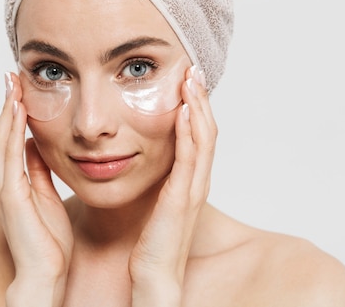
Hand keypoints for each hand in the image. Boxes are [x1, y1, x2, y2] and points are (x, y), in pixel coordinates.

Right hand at [0, 72, 72, 306]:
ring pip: (2, 140)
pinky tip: (18, 111)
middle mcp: (3, 182)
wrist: (46, 272)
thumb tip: (35, 144)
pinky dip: (13, 131)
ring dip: (6, 109)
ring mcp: (5, 188)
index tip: (6, 89)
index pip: (4, 141)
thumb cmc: (48, 240)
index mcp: (12, 182)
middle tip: (1, 76)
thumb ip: (38, 171)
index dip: (3, 115)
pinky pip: (12, 156)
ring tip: (8, 83)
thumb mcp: (46, 195)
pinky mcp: (12, 196)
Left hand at [128, 67, 216, 306]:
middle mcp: (196, 181)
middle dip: (200, 98)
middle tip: (193, 69)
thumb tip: (138, 156)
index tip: (187, 80)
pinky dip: (188, 132)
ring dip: (198, 107)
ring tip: (191, 80)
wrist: (154, 276)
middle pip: (206, 130)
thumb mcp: (155, 201)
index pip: (198, 135)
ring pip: (203, 139)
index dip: (196, 106)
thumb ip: (156, 179)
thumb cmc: (150, 241)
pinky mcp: (181, 199)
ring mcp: (192, 189)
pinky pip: (189, 159)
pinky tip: (182, 111)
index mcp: (189, 180)